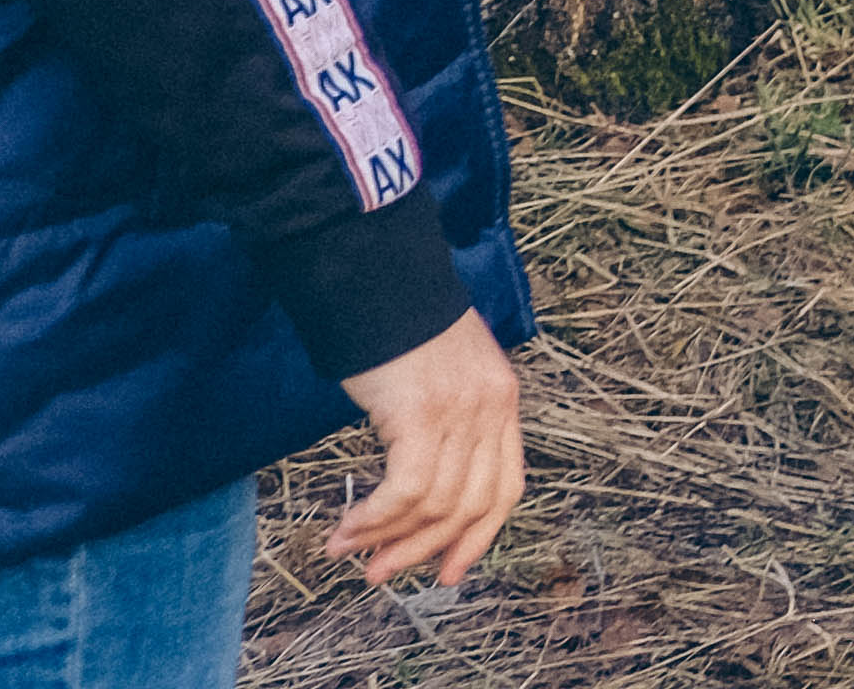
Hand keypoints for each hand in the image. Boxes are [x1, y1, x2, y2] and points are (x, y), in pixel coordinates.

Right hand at [330, 311, 521, 589]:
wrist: (377, 279)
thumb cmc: (396, 329)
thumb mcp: (441, 376)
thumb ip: (446, 422)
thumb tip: (421, 487)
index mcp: (502, 401)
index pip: (507, 487)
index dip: (479, 536)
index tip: (449, 571)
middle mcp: (491, 409)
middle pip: (473, 505)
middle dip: (425, 549)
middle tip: (382, 574)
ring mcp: (461, 411)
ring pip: (437, 504)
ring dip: (387, 538)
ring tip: (347, 551)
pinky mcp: (422, 413)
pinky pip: (407, 490)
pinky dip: (375, 517)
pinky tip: (346, 526)